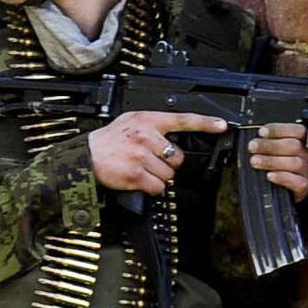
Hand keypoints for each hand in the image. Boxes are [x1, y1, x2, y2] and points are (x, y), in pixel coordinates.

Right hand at [86, 111, 229, 196]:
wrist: (85, 156)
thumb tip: (173, 137)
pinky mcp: (136, 174)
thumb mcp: (130, 122)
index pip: (182, 120)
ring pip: (169, 174)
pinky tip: (139, 180)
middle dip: (168, 163)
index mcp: (147, 121)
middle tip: (150, 161)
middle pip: (178, 157)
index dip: (205, 124)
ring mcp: (141, 156)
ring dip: (158, 177)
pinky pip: (158, 187)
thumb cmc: (108, 141)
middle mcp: (146, 137)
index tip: (222, 126)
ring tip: (140, 169)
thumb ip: (153, 126)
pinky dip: (151, 188)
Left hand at [247, 121, 307, 199]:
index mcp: (302, 142)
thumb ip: (268, 141)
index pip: (298, 131)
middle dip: (270, 145)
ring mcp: (307, 172)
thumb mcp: (270, 150)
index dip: (279, 130)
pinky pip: (299, 182)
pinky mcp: (304, 187)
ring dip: (272, 161)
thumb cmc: (273, 166)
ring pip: (296, 163)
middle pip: (295, 146)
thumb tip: (257, 136)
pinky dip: (283, 178)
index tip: (262, 132)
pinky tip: (270, 176)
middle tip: (253, 147)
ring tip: (255, 161)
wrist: (276, 191)